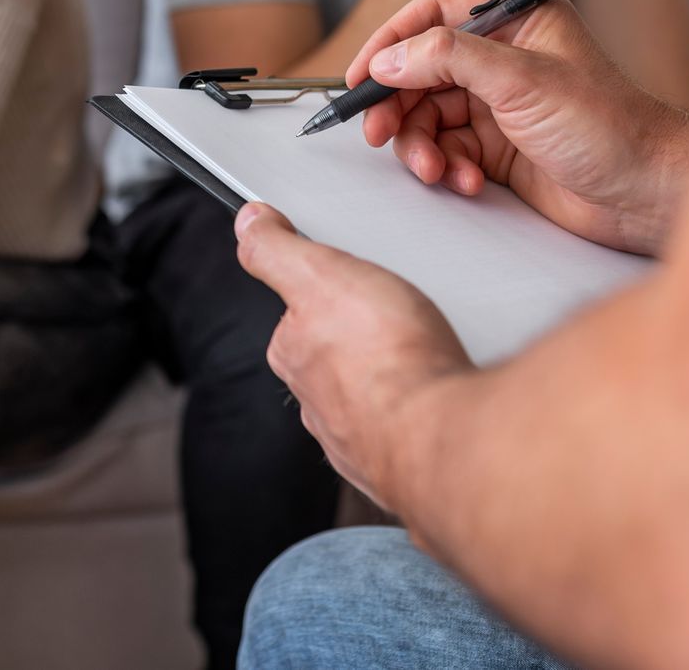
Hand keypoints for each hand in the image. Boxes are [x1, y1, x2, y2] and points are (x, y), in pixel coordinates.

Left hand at [235, 202, 470, 514]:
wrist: (441, 434)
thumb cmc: (385, 355)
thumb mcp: (318, 274)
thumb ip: (275, 251)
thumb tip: (247, 224)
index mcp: (293, 357)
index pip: (294, 322)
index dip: (323, 297)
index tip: (348, 285)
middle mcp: (316, 405)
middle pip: (331, 363)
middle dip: (357, 343)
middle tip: (393, 319)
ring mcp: (357, 439)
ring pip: (367, 400)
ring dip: (387, 382)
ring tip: (419, 357)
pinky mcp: (398, 463)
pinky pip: (403, 430)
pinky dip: (416, 414)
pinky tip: (435, 398)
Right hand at [348, 0, 688, 253]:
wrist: (648, 194)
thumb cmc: (610, 127)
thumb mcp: (522, 80)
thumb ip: (449, 59)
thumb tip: (389, 58)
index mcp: (516, 21)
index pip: (433, 16)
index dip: (390, 44)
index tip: (358, 77)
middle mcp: (504, 58)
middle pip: (422, 72)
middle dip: (397, 105)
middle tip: (377, 133)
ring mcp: (500, 104)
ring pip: (429, 116)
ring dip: (421, 145)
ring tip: (433, 170)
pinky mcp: (500, 148)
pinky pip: (449, 150)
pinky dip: (447, 167)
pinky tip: (466, 182)